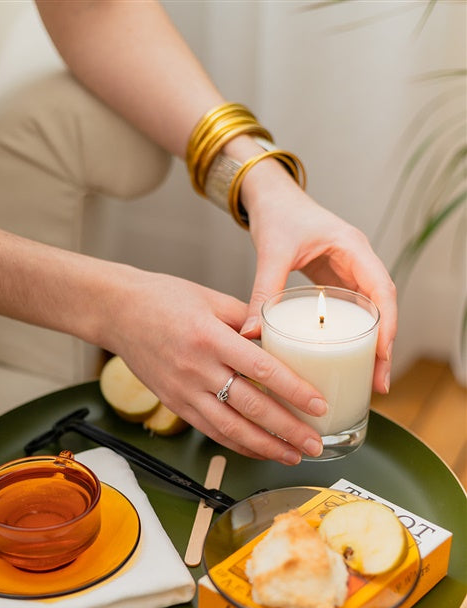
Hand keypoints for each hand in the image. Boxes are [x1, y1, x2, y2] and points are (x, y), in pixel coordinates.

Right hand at [110, 271, 326, 462]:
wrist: (117, 312)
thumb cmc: (163, 299)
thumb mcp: (212, 299)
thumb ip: (248, 321)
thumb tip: (282, 338)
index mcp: (211, 338)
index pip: (262, 370)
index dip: (294, 391)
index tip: (319, 405)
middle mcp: (197, 369)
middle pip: (251, 407)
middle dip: (288, 429)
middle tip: (315, 443)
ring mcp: (184, 391)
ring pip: (231, 428)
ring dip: (266, 446)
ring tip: (294, 455)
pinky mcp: (175, 404)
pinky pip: (211, 430)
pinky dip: (238, 444)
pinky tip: (260, 449)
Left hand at [240, 168, 396, 394]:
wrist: (268, 195)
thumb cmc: (276, 213)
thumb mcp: (272, 252)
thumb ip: (263, 291)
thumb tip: (250, 334)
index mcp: (353, 248)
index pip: (382, 290)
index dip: (387, 324)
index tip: (382, 355)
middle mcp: (358, 261)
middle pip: (382, 308)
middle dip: (384, 346)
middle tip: (380, 383)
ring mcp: (348, 272)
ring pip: (369, 313)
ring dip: (372, 344)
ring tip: (369, 381)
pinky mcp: (334, 280)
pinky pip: (350, 312)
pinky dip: (352, 336)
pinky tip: (345, 360)